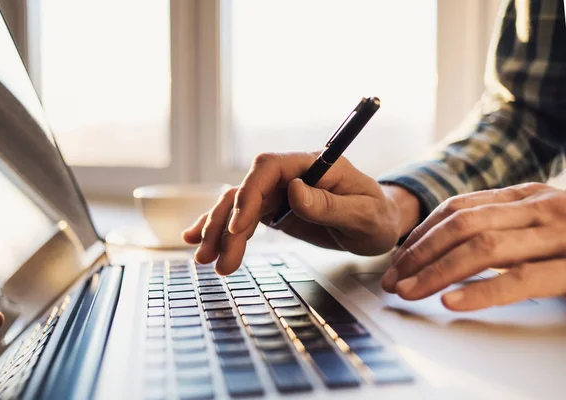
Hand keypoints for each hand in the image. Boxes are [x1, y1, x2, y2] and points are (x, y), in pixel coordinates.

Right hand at [182, 152, 420, 274]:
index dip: (249, 195)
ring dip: (218, 231)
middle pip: (246, 190)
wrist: (379, 225)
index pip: (268, 168)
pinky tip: (197, 240)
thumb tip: (294, 191)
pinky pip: (242, 218)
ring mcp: (279, 193)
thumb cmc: (377, 217)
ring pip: (238, 205)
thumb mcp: (364, 215)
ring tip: (206, 260)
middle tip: (215, 258)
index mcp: (312, 165)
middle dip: (225, 223)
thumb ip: (330, 204)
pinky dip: (220, 229)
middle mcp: (290, 175)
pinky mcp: (275, 211)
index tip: (239, 228)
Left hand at [382, 183, 565, 310]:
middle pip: (461, 225)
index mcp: (527, 196)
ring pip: (483, 247)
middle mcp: (540, 208)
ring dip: (436, 271)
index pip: (458, 209)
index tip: (396, 259)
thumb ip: (502, 229)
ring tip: (409, 291)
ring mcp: (559, 234)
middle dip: (419, 253)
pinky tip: (452, 302)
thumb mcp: (542, 225)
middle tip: (393, 279)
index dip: (420, 234)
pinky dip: (481, 291)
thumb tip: (445, 251)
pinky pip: (521, 279)